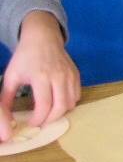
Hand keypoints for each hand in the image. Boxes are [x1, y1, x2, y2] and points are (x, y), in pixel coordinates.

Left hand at [0, 11, 80, 142]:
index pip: (44, 105)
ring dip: (61, 112)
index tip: (31, 123)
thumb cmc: (24, 57)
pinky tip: (58, 101)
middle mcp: (59, 76)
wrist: (42, 37)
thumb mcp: (11, 77)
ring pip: (71, 102)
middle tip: (41, 122)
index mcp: (41, 77)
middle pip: (61, 106)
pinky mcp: (76, 74)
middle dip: (50, 119)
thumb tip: (5, 120)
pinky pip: (77, 94)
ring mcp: (70, 74)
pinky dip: (69, 102)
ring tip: (49, 113)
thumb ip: (6, 99)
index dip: (38, 119)